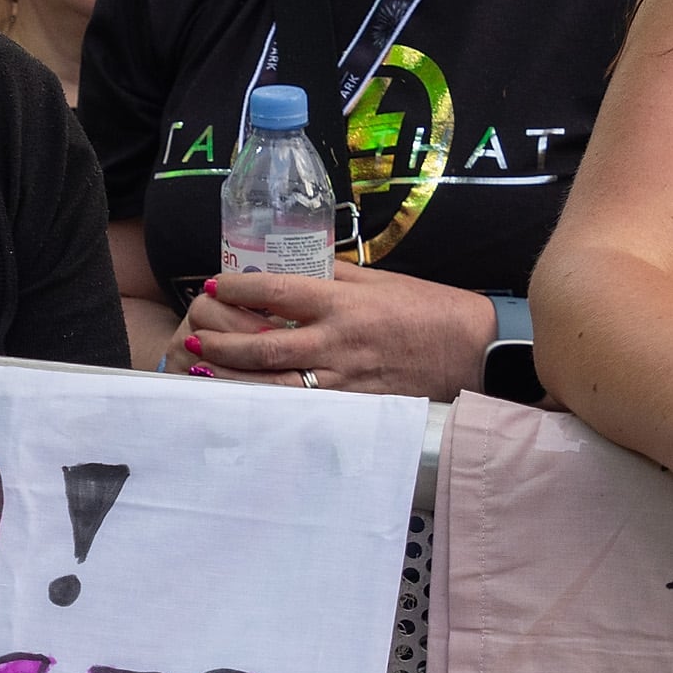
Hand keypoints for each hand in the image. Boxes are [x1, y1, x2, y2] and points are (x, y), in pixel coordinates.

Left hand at [171, 263, 495, 397]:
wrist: (478, 351)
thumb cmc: (430, 309)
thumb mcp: (381, 280)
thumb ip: (335, 275)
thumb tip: (295, 264)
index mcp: (342, 303)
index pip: (276, 292)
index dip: (237, 289)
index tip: (212, 285)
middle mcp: (338, 341)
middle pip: (264, 344)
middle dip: (222, 341)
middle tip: (194, 333)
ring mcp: (345, 377)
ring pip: (275, 384)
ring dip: (233, 378)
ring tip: (202, 368)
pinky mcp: (355, 405)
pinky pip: (303, 407)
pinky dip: (268, 403)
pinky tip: (243, 399)